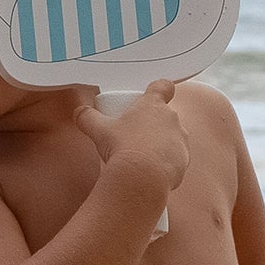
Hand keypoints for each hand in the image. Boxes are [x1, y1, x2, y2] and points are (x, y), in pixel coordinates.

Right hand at [74, 79, 188, 197]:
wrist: (142, 177)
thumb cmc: (122, 148)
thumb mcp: (99, 130)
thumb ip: (87, 118)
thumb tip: (79, 112)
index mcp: (153, 105)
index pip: (164, 86)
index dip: (159, 89)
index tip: (150, 96)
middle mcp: (172, 118)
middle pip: (165, 115)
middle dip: (151, 124)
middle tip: (133, 135)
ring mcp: (180, 139)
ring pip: (171, 137)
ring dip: (159, 144)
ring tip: (139, 157)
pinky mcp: (184, 159)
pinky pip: (174, 158)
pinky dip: (163, 163)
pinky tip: (148, 171)